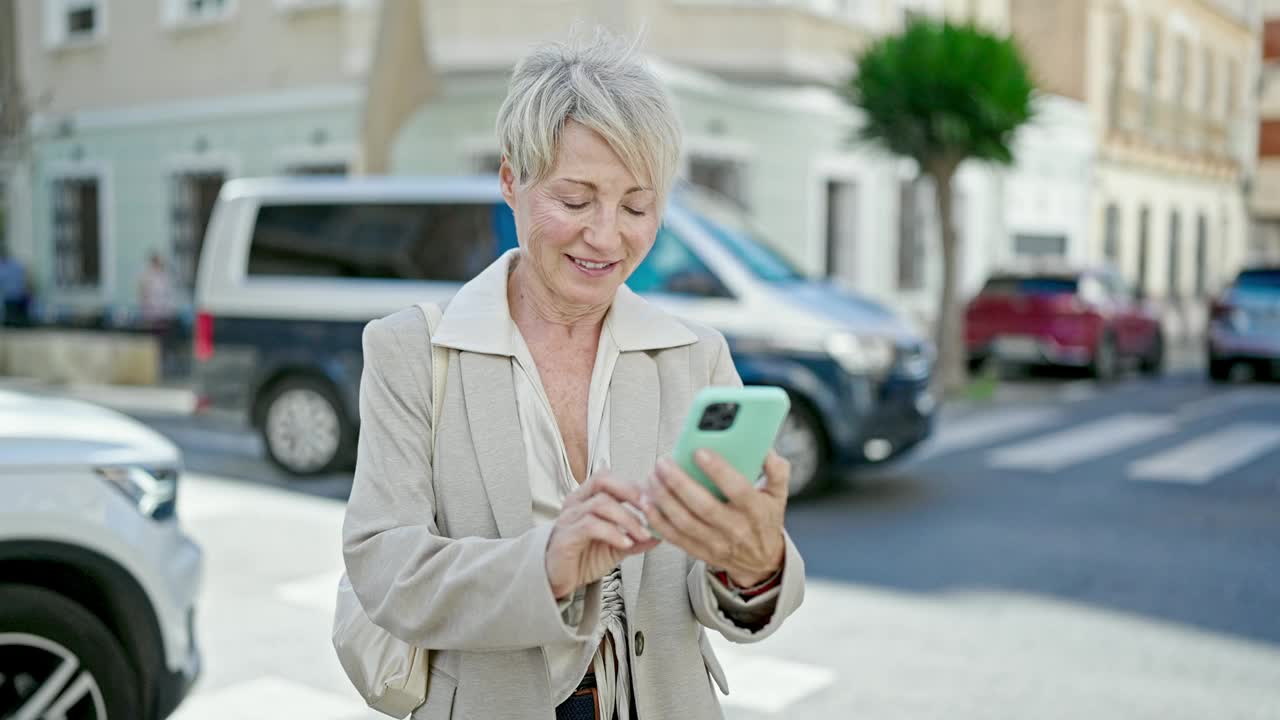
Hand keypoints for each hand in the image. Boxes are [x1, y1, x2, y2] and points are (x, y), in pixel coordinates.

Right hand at [545, 471, 659, 599]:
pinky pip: (591, 526)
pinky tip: (626, 543)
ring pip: (601, 504)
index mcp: (587, 499)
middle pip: (603, 481)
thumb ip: (636, 537)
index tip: (655, 498)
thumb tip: (661, 532)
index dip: (634, 485)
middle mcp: (576, 503)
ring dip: (628, 518)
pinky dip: (613, 533)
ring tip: (643, 533)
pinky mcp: (566, 536)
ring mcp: (569, 518)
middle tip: (651, 507)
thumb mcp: (616, 546)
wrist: (556, 580)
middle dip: (631, 491)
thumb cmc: (581, 558)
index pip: (610, 479)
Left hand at [641, 450, 788, 586]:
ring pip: (684, 522)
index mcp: (755, 510)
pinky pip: (674, 537)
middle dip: (679, 483)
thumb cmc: (765, 520)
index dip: (718, 471)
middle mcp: (735, 528)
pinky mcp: (700, 551)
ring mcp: (716, 543)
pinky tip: (647, 502)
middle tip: (664, 463)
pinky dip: (657, 520)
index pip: (737, 489)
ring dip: (663, 499)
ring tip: (652, 477)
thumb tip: (765, 449)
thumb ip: (776, 470)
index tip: (699, 452)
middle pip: (703, 506)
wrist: (762, 561)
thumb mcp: (778, 495)